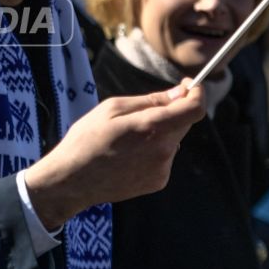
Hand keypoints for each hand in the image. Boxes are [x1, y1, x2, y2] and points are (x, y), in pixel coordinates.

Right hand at [23, 86, 205, 227]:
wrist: (72, 181)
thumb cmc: (87, 139)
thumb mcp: (112, 108)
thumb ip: (150, 100)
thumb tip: (180, 93)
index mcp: (152, 128)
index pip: (194, 108)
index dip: (196, 92)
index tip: (187, 85)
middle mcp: (163, 150)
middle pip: (184, 123)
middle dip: (172, 111)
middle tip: (141, 112)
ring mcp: (162, 169)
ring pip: (173, 140)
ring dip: (160, 132)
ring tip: (127, 138)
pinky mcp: (158, 182)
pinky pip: (164, 158)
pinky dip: (154, 151)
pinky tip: (128, 155)